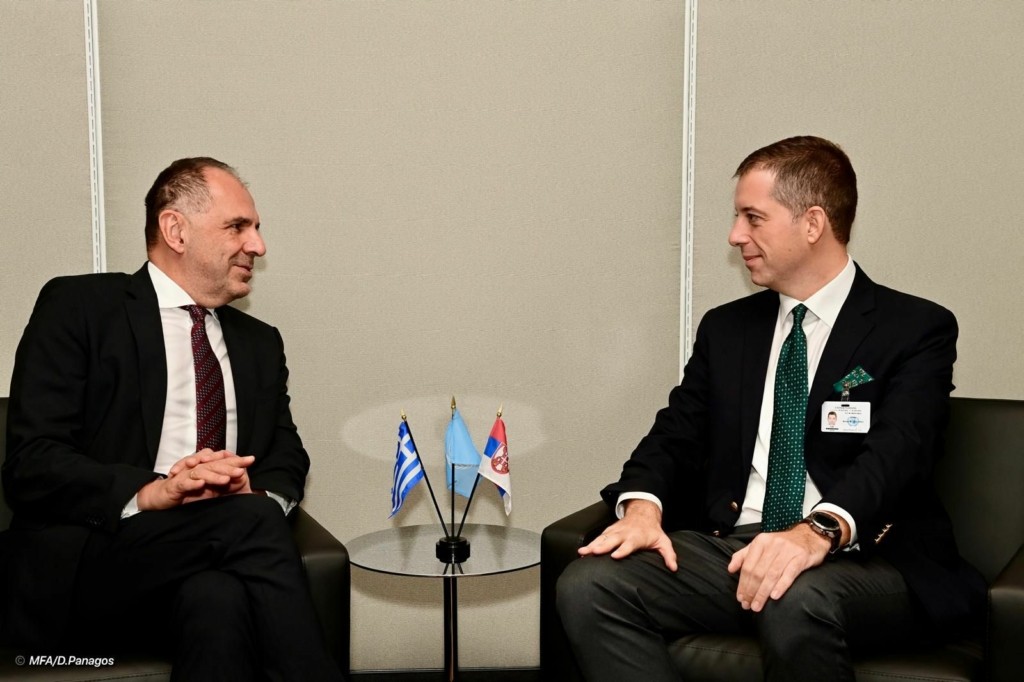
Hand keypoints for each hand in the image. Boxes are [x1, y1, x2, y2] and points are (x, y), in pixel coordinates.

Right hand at [138, 451, 254, 509]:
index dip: (237, 460)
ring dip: (213, 476)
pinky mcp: (175, 485)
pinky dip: (193, 483)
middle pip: (214, 465)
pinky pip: (184, 483)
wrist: (161, 496)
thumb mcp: (209, 487)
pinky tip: (201, 484)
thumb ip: (223, 481)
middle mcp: (197, 468)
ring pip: (201, 472)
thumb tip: (242, 478)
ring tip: (226, 480)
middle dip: (229, 466)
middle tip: (242, 470)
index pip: (223, 461)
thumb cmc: (187, 490)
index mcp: (206, 467)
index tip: (251, 460)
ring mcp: (186, 475)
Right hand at [578, 499, 677, 570]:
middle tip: (593, 553)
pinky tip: (582, 552)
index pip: (629, 544)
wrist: (642, 513)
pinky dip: (590, 544)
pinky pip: (598, 538)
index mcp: (637, 537)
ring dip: (592, 545)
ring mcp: (615, 531)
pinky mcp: (609, 531)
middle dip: (602, 546)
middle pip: (612, 540)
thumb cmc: (652, 531)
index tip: (615, 556)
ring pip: (602, 538)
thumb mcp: (663, 541)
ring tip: (582, 553)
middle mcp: (624, 534)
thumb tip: (673, 568)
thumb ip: (668, 555)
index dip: (622, 550)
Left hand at [727, 523, 829, 611]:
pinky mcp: (801, 557)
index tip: (740, 598)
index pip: (748, 566)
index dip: (743, 584)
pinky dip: (781, 585)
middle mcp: (773, 545)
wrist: (810, 536)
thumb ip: (744, 555)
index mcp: (760, 542)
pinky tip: (774, 596)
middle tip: (748, 605)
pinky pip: (789, 573)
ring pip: (771, 574)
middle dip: (751, 591)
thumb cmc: (782, 544)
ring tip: (758, 605)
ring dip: (763, 593)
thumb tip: (730, 569)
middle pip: (758, 572)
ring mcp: (787, 551)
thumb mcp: (761, 545)